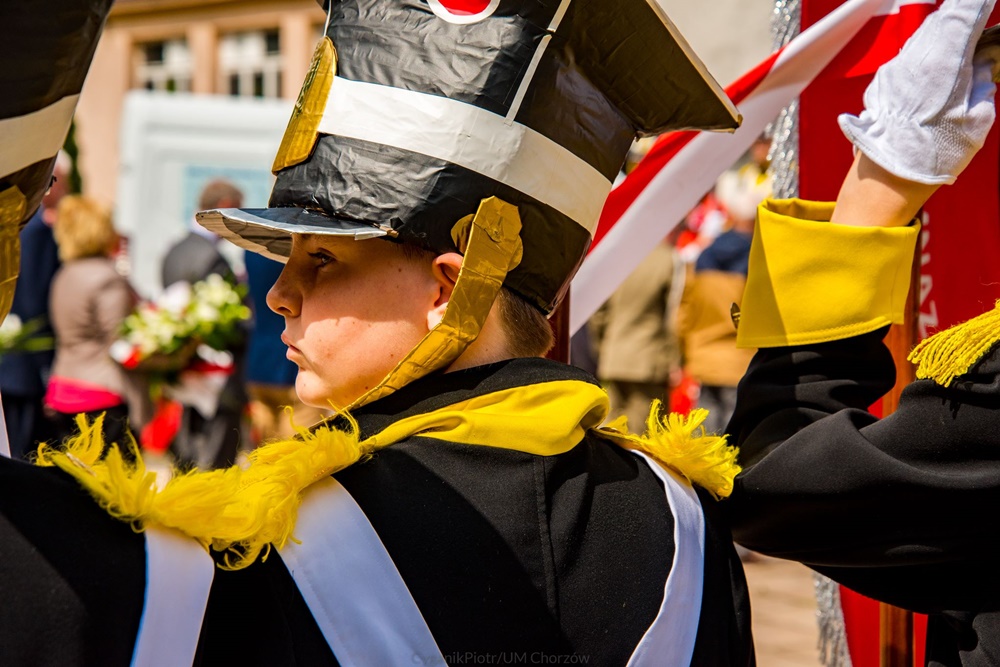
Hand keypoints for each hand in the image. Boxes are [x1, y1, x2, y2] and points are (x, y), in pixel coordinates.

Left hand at [839, 0, 997, 184]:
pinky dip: (927, 51)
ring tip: (960, 40)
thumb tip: (982, 65)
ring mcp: (894, 69)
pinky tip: (936, 63)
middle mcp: (913, 58)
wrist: (885, 177)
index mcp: (943, 60)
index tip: (984, 2)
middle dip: (962, 15)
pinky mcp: (882, 82)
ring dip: (943, 33)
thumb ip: (982, 83)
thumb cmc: (934, 152)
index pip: (963, 13)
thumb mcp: (976, 118)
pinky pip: (908, 55)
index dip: (977, 4)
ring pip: (923, 36)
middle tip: (976, 16)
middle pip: (942, 20)